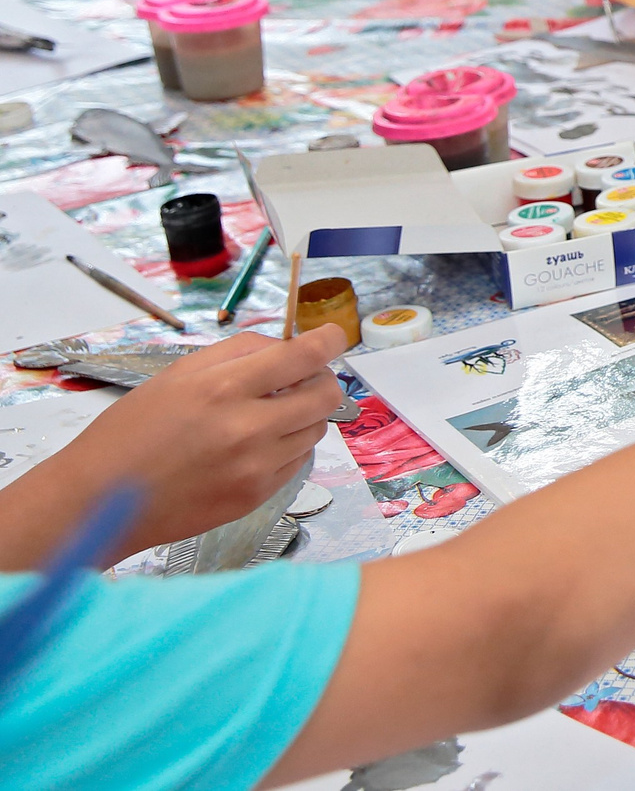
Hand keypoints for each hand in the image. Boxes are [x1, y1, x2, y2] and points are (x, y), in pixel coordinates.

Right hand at [41, 328, 347, 559]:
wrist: (98, 500)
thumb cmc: (130, 432)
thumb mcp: (178, 375)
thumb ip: (239, 353)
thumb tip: (287, 344)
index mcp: (223, 389)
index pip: (304, 356)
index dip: (330, 340)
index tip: (334, 336)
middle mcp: (247, 429)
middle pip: (325, 394)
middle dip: (321, 380)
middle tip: (300, 379)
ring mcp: (255, 468)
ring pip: (316, 429)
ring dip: (303, 415)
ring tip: (265, 416)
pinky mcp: (256, 497)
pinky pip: (298, 461)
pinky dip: (287, 447)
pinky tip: (254, 447)